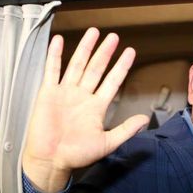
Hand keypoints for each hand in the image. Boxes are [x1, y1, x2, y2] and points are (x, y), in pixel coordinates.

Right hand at [22, 28, 148, 192]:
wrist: (51, 160)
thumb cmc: (77, 155)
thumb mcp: (106, 143)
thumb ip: (126, 130)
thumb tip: (145, 120)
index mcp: (96, 107)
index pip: (112, 81)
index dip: (121, 67)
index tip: (130, 52)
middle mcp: (82, 96)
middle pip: (96, 68)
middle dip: (105, 53)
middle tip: (114, 36)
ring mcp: (65, 93)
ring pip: (77, 65)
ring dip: (85, 48)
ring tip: (94, 32)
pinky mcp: (48, 93)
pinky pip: (52, 70)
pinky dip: (55, 55)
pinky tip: (59, 41)